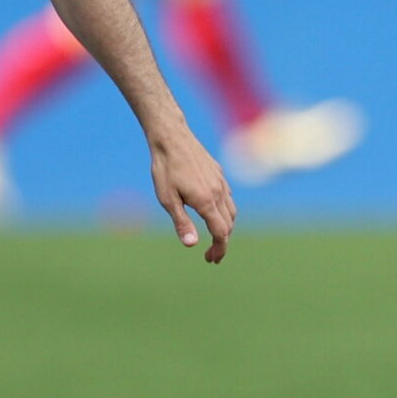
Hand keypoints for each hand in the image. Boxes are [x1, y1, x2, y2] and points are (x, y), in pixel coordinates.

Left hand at [150, 126, 234, 264]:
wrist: (171, 137)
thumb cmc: (165, 168)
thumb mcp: (167, 199)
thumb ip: (182, 223)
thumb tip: (192, 245)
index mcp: (206, 201)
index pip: (221, 233)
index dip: (219, 249)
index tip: (211, 260)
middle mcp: (218, 192)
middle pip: (229, 225)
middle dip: (222, 242)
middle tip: (210, 255)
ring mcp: (221, 181)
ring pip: (231, 211)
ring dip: (226, 227)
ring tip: (214, 237)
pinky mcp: (219, 173)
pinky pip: (228, 197)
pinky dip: (225, 211)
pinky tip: (213, 212)